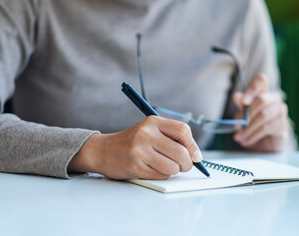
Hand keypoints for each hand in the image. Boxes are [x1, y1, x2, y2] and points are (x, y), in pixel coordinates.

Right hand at [68, 116, 201, 179]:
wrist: (103, 151)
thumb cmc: (132, 142)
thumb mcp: (149, 131)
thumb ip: (171, 138)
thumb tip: (195, 155)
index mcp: (152, 122)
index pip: (183, 130)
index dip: (193, 145)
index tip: (195, 155)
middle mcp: (146, 134)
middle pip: (181, 152)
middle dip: (187, 164)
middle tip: (184, 166)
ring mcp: (140, 150)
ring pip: (173, 167)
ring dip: (174, 171)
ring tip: (165, 166)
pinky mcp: (136, 166)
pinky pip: (161, 175)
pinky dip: (162, 175)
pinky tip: (152, 169)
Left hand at [232, 74, 289, 151]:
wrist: (264, 146)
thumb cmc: (252, 126)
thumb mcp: (243, 116)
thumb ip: (241, 107)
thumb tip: (236, 96)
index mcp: (262, 91)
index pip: (261, 80)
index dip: (252, 88)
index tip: (243, 101)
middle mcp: (273, 98)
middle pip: (261, 99)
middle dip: (247, 114)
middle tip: (237, 125)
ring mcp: (280, 111)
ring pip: (263, 115)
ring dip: (248, 128)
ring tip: (239, 137)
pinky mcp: (283, 125)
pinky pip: (266, 128)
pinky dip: (253, 135)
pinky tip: (246, 141)